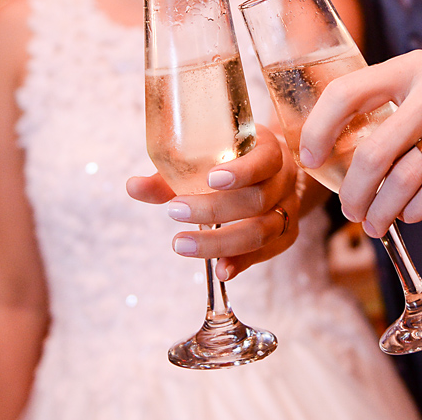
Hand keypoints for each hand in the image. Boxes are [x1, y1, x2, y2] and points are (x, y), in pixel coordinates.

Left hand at [126, 124, 299, 279]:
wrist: (271, 172)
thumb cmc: (233, 160)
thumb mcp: (207, 158)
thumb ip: (172, 173)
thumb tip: (133, 187)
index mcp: (269, 150)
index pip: (265, 160)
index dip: (242, 172)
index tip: (210, 179)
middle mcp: (284, 180)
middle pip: (258, 200)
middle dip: (214, 210)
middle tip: (174, 212)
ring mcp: (289, 209)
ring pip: (263, 231)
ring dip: (221, 242)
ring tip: (182, 244)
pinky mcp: (286, 235)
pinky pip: (268, 252)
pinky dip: (244, 262)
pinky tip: (220, 271)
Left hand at [298, 50, 421, 236]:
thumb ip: (387, 102)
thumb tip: (332, 147)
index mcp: (413, 66)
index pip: (347, 93)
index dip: (319, 130)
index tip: (310, 158)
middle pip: (374, 153)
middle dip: (354, 192)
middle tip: (349, 211)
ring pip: (405, 181)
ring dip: (382, 211)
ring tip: (374, 223)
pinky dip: (414, 213)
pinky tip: (408, 215)